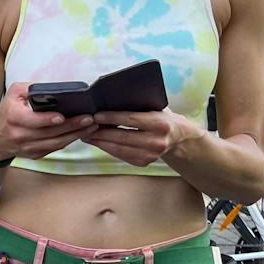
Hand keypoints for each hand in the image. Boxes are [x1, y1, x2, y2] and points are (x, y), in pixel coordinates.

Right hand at [0, 82, 93, 160]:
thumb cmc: (7, 112)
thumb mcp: (13, 94)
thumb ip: (30, 88)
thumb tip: (52, 89)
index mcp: (14, 117)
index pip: (32, 120)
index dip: (47, 119)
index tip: (62, 117)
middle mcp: (20, 135)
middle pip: (50, 132)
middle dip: (72, 126)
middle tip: (89, 118)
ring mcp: (28, 147)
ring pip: (55, 143)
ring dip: (75, 135)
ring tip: (91, 126)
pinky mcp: (35, 154)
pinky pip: (55, 148)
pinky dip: (69, 140)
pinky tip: (81, 133)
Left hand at [85, 108, 199, 168]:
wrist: (178, 137)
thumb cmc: (161, 117)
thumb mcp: (155, 107)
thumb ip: (138, 105)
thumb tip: (109, 100)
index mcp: (159, 123)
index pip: (130, 119)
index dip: (111, 117)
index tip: (95, 115)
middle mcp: (156, 141)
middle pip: (122, 137)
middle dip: (100, 132)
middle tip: (85, 126)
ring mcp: (150, 155)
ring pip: (119, 149)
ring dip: (100, 142)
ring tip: (86, 135)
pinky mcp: (144, 163)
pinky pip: (121, 155)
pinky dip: (108, 148)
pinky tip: (98, 142)